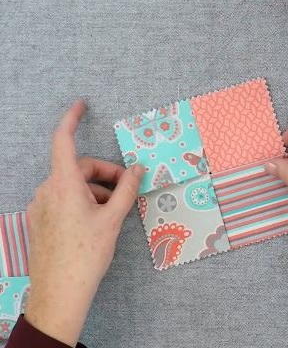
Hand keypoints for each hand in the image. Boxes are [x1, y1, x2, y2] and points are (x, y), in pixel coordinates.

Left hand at [25, 101, 142, 346]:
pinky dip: (82, 202)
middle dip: (104, 173)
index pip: (63, 141)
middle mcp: (47, 190)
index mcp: (63, 184)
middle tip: (126, 188)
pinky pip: (63, 200)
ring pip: (71, 185)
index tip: (81, 105)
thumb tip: (138, 169)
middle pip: (77, 167)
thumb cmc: (87, 253)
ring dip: (94, 190)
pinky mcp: (40, 220)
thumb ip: (126, 189)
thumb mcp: (113, 219)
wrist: (60, 292)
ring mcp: (40, 206)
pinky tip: (97, 222)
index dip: (71, 119)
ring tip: (113, 212)